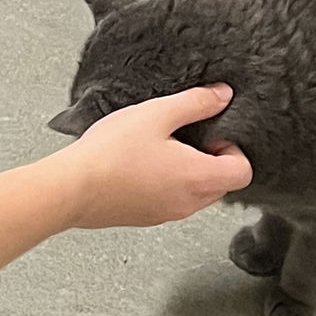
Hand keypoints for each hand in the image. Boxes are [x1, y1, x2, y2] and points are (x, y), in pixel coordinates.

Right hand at [57, 85, 251, 229]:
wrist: (72, 188)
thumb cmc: (111, 153)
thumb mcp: (156, 114)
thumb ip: (195, 103)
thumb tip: (222, 96)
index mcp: (198, 178)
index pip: (243, 172)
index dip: (233, 149)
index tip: (210, 134)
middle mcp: (188, 203)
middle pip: (222, 185)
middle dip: (212, 161)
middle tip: (184, 138)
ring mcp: (167, 215)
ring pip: (196, 195)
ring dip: (189, 174)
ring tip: (159, 149)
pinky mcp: (146, 219)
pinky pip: (171, 202)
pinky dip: (168, 186)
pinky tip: (140, 165)